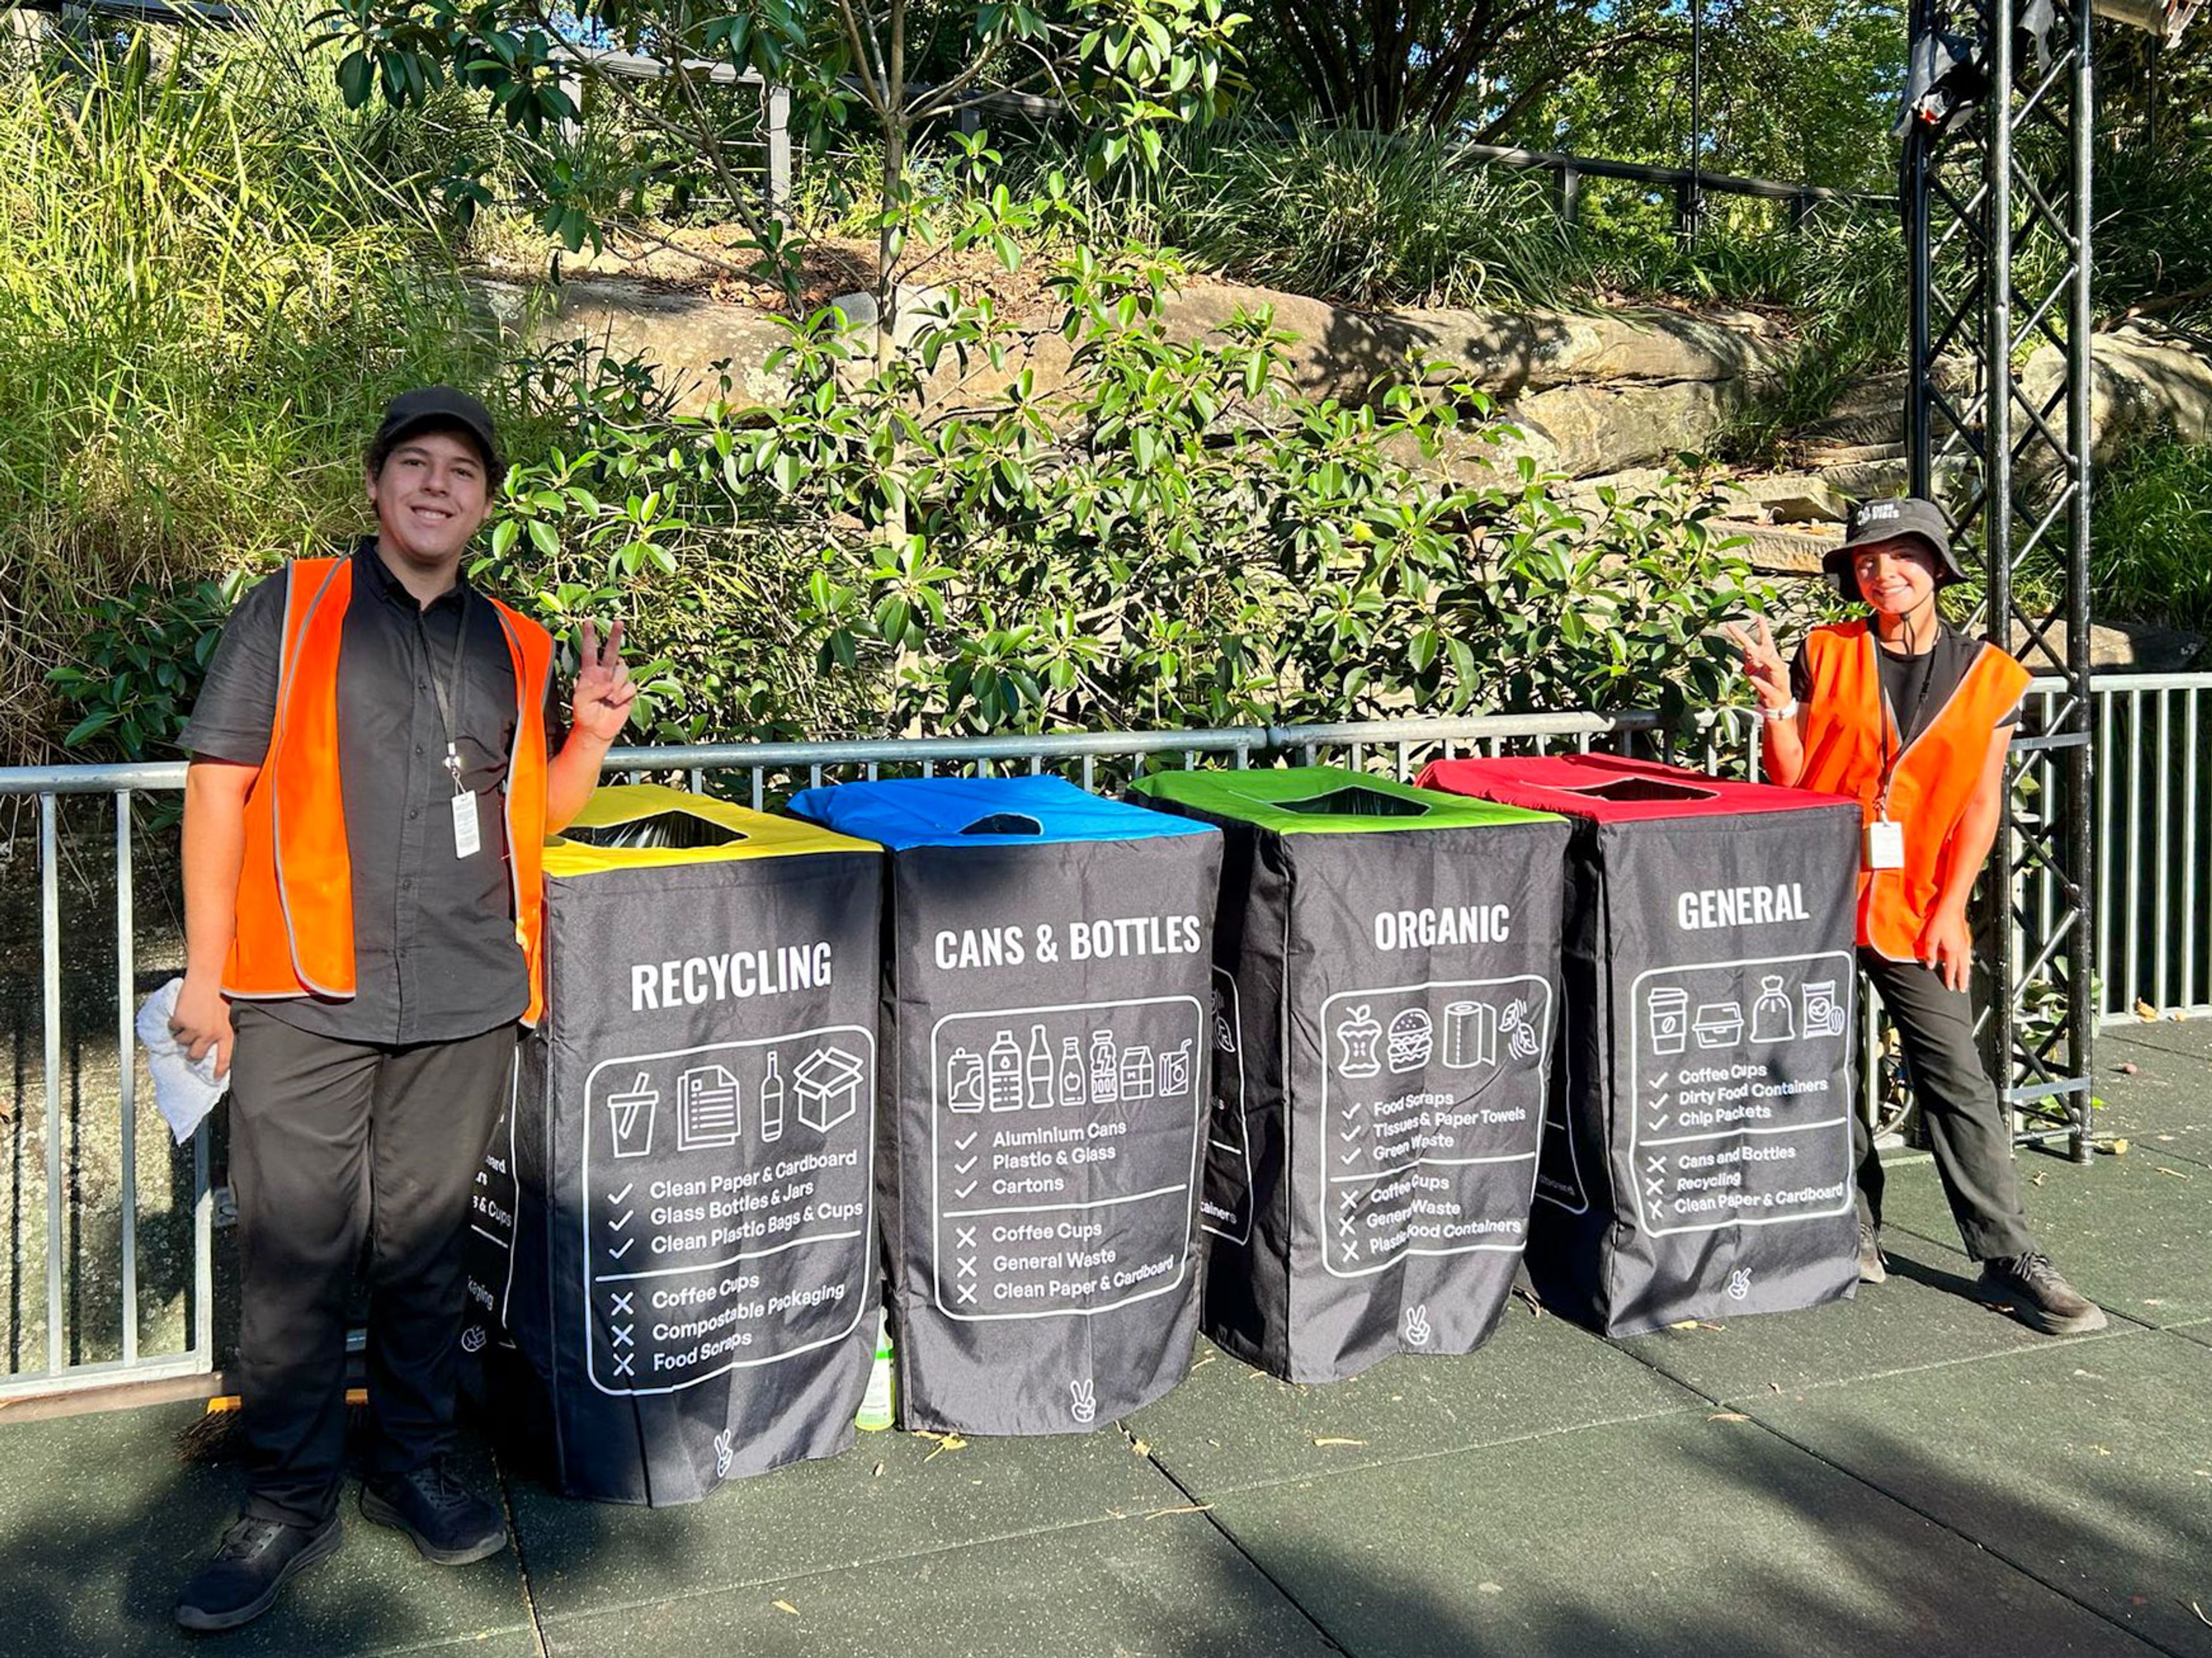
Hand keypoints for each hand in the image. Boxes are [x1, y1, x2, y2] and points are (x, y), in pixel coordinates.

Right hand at [170, 974, 234, 1077]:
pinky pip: (173, 1028)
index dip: (219, 1069)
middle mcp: (210, 1034)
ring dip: (182, 1033)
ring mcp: (195, 1029)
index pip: (224, 1057)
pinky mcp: (182, 1022)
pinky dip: (174, 1023)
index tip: (215, 1078)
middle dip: (191, 1053)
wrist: (207, 980)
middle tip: (190, 1044)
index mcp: (225, 1032)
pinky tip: (182, 1013)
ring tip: (188, 1020)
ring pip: (181, 1042)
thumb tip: (212, 1042)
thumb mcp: (226, 1015)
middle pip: (195, 1055)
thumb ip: (220, 1029)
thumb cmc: (218, 993)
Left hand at [570, 617, 638, 744]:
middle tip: (619, 623)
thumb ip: (592, 689)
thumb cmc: (584, 715)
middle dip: (615, 636)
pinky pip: (630, 686)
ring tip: (609, 698)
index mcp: (590, 673)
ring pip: (623, 670)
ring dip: (617, 684)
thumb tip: (609, 684)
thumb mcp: (580, 701)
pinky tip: (616, 702)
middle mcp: (605, 674)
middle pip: (612, 651)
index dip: (589, 636)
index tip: (588, 622)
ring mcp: (617, 682)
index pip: (589, 651)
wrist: (597, 730)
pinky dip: (623, 695)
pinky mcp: (628, 692)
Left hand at [1722, 616, 1791, 710]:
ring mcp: (1776, 678)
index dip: (1762, 628)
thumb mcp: (1757, 669)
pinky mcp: (1774, 692)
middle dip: (1763, 635)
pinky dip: (1760, 683)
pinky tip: (1752, 678)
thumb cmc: (1769, 685)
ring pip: (1773, 666)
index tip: (1758, 616)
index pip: (1766, 641)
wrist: (1778, 704)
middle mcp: (1774, 665)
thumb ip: (1750, 657)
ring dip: (1764, 659)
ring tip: (1753, 652)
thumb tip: (1744, 646)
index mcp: (1769, 659)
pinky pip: (1766, 687)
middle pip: (1767, 648)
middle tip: (1756, 622)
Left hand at [1917, 903, 1974, 993]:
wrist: (1951, 909)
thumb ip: (1930, 953)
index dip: (1950, 979)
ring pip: (1968, 962)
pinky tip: (1967, 961)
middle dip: (1963, 979)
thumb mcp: (1930, 938)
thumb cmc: (1941, 921)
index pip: (1951, 969)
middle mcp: (1961, 949)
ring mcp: (1965, 944)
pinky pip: (1969, 955)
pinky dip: (1969, 961)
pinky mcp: (1967, 938)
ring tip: (1966, 978)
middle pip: (1963, 969)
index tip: (1950, 987)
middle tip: (1963, 988)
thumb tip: (1930, 965)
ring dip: (1967, 972)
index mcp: (1952, 950)